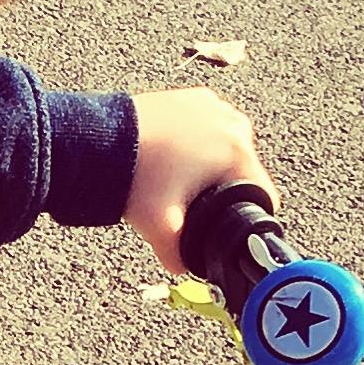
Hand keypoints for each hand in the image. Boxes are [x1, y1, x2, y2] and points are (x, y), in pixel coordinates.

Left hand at [125, 86, 275, 271]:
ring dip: (211, 165)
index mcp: (238, 153)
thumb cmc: (134, 177)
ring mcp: (215, 106)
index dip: (247, 217)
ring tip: (176, 178)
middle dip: (224, 190)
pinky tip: (171, 156)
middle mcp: (234, 124)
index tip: (223, 224)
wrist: (99, 139)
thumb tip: (184, 267)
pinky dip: (196, 142)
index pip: (263, 195)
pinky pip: (208, 128)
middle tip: (189, 201)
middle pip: (244, 171)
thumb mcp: (160, 226)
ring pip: (226, 149)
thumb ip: (178, 256)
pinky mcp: (195, 97)